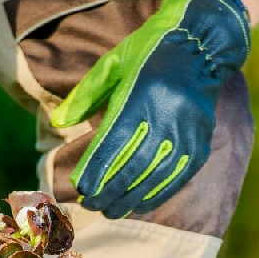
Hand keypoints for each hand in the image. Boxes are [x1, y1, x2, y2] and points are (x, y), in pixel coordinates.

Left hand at [51, 0, 250, 218]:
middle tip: (91, 205)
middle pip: (135, 164)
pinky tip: (140, 205)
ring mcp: (187, 131)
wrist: (200, 46)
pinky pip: (178, 177)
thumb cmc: (147, 53)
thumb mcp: (112, 64)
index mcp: (142, 93)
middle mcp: (167, 115)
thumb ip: (85, 94)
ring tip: (111, 211)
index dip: (97, 168)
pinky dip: (157, 194)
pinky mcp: (200, 142)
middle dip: (111, 190)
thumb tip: (58, 121)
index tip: (81, 188)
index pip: (115, 141)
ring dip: (132, 198)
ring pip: (157, 176)